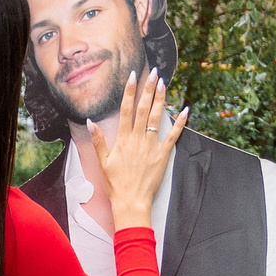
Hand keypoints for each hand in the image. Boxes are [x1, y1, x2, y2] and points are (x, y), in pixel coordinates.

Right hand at [88, 69, 188, 232]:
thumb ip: (98, 140)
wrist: (131, 203)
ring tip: (164, 84)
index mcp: (123, 139)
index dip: (130, 92)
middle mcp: (138, 139)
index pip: (127, 110)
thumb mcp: (102, 162)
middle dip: (149, 89)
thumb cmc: (116, 185)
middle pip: (144, 109)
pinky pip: (173, 136)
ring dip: (161, 100)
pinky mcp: (163, 155)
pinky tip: (185, 110)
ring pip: (157, 118)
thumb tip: (90, 121)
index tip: (133, 77)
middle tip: (153, 73)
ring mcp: (152, 146)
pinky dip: (180, 123)